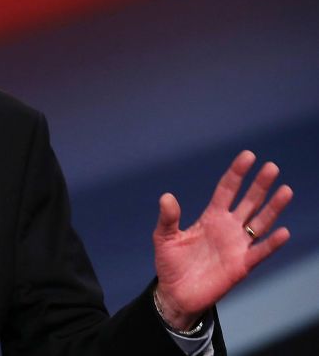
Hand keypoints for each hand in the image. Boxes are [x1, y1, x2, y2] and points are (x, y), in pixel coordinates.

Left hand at [152, 150, 291, 329]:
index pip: (227, 190)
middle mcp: (228, 228)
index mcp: (210, 217)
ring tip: (285, 190)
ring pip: (260, 222)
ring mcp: (237, 246)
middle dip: (259, 185)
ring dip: (273, 208)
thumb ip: (167, 218)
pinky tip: (283, 232)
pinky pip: (260, 252)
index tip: (248, 156)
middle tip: (271, 167)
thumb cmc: (170, 263)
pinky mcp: (241, 266)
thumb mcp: (164, 238)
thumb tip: (166, 196)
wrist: (176, 294)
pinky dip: (272, 243)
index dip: (237, 173)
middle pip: (248, 201)